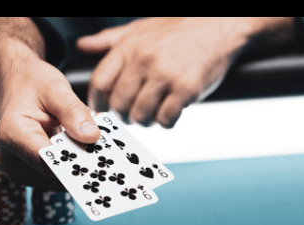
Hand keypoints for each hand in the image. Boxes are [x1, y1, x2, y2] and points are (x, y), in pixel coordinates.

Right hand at [0, 18, 100, 189]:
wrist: (17, 86)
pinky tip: (85, 151)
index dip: (77, 163)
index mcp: (14, 135)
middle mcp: (11, 159)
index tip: (102, 161)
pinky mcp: (29, 175)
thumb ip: (74, 112)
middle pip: (55, 174)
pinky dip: (72, 166)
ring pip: (58, 179)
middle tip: (110, 157)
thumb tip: (91, 137)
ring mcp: (19, 170)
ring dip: (79, 166)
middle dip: (83, 165)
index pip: (49, 161)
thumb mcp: (56, 88)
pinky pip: (56, 177)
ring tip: (97, 148)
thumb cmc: (32, 84)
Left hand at [77, 18, 294, 127]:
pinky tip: (171, 112)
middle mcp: (144, 60)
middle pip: (119, 104)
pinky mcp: (186, 89)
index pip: (100, 82)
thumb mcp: (140, 27)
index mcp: (129, 46)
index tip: (103, 109)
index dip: (98, 101)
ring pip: (141, 115)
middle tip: (132, 114)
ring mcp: (165, 75)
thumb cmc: (179, 27)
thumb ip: (110, 40)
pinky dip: (166, 121)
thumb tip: (83, 45)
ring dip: (145, 121)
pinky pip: (166, 119)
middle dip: (123, 115)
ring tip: (153, 113)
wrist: (220, 23)